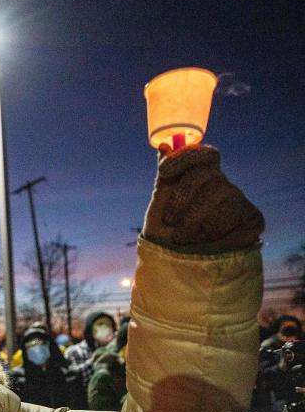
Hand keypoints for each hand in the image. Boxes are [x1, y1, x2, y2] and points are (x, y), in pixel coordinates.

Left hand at [142, 145, 263, 253]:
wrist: (183, 266)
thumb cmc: (168, 234)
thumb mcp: (160, 205)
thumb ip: (165, 177)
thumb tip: (164, 145)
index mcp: (199, 176)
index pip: (201, 154)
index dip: (184, 158)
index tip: (164, 172)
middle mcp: (221, 184)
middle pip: (205, 175)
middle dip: (181, 199)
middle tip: (170, 221)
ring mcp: (238, 200)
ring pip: (218, 196)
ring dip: (193, 221)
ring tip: (183, 238)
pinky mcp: (251, 218)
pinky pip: (232, 216)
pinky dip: (212, 232)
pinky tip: (205, 241)